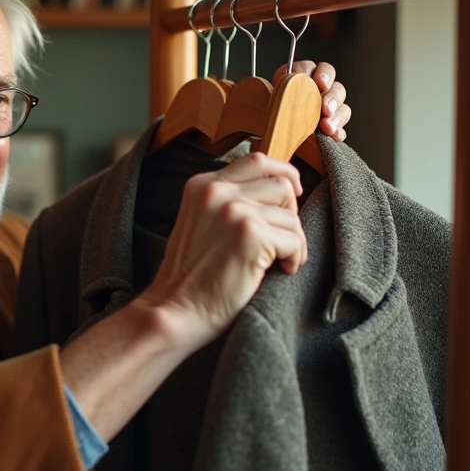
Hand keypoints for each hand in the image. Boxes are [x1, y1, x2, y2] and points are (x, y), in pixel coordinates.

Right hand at [136, 153, 307, 349]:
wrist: (175, 310)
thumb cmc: (191, 276)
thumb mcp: (200, 222)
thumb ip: (226, 201)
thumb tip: (278, 189)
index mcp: (202, 184)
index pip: (256, 160)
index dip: (283, 172)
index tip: (294, 189)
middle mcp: (216, 191)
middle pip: (281, 185)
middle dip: (290, 213)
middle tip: (283, 240)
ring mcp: (234, 211)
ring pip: (291, 215)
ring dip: (293, 241)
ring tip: (280, 261)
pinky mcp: (251, 235)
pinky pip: (294, 240)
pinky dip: (294, 258)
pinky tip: (279, 270)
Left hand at [274, 60, 350, 141]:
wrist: (268, 138)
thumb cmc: (267, 115)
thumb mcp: (267, 100)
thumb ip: (277, 93)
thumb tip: (278, 90)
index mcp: (301, 80)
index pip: (317, 69)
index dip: (321, 74)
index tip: (320, 82)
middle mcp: (318, 93)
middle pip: (336, 87)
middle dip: (332, 96)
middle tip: (325, 107)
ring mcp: (327, 112)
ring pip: (342, 107)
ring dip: (337, 115)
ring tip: (326, 125)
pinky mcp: (330, 130)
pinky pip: (341, 130)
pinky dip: (338, 132)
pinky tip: (332, 135)